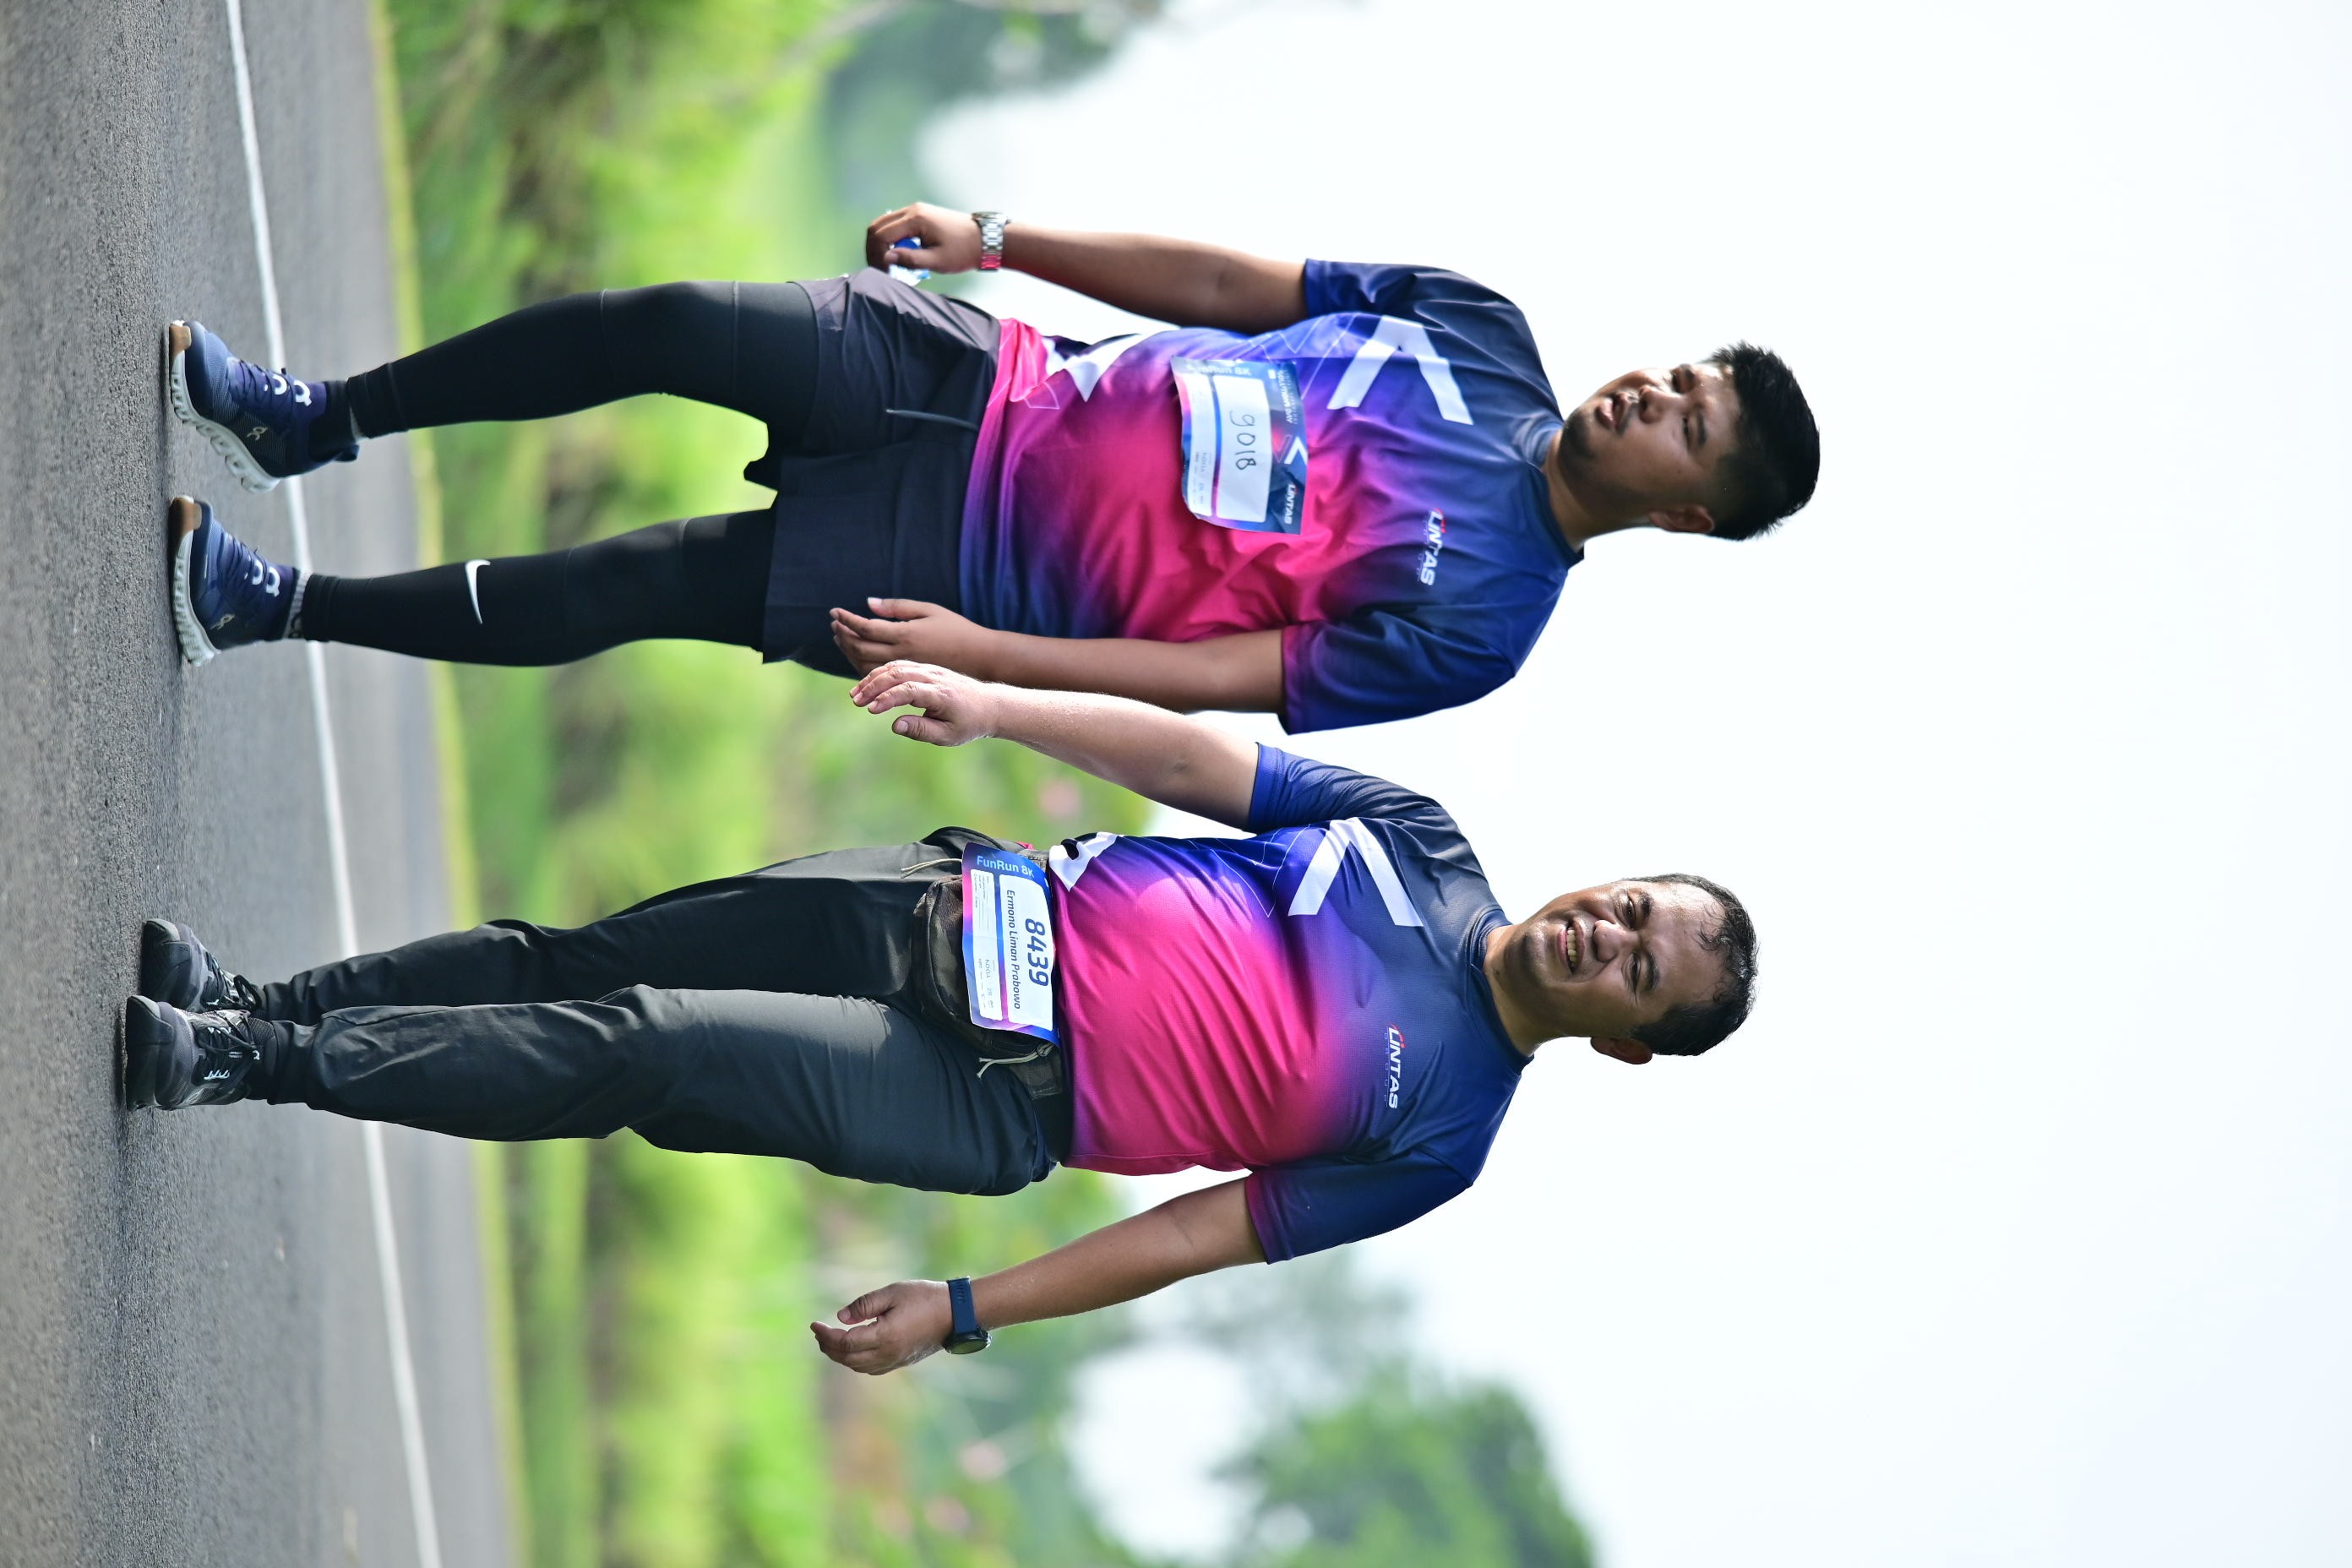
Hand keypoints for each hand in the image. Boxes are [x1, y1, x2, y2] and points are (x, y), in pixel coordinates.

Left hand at [810, 1280, 951, 1374]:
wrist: (956, 1314)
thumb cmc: (925, 1297)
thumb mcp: (893, 1292)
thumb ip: (865, 1304)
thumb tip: (841, 1317)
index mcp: (885, 1336)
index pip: (845, 1342)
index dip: (826, 1335)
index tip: (814, 1324)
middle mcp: (888, 1354)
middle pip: (847, 1358)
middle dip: (828, 1346)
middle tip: (818, 1331)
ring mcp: (895, 1361)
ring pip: (857, 1366)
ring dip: (839, 1356)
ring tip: (829, 1340)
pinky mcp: (900, 1362)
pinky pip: (870, 1369)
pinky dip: (854, 1361)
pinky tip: (851, 1349)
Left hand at [830, 597, 996, 678]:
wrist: (979, 659)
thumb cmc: (957, 629)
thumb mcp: (929, 610)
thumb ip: (897, 607)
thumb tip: (868, 604)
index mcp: (906, 635)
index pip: (865, 628)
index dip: (847, 619)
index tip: (834, 611)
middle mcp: (901, 654)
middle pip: (859, 647)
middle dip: (842, 635)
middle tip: (834, 623)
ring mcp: (903, 669)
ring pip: (863, 664)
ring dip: (848, 650)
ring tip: (840, 637)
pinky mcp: (906, 679)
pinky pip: (875, 674)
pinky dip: (859, 663)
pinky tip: (856, 653)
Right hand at [850, 660, 1000, 746]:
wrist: (989, 705)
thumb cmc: (968, 724)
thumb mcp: (948, 736)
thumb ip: (921, 730)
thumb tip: (894, 725)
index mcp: (941, 694)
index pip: (909, 690)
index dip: (887, 698)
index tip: (871, 710)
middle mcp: (935, 677)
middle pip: (899, 673)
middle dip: (873, 686)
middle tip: (855, 701)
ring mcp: (931, 670)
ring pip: (897, 666)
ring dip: (874, 678)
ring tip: (856, 694)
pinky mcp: (927, 668)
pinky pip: (902, 665)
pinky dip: (882, 673)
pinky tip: (869, 685)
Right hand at [864, 203, 983, 273]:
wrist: (985, 239)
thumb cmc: (963, 252)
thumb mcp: (937, 261)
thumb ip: (910, 260)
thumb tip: (886, 259)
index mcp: (916, 219)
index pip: (881, 235)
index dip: (876, 256)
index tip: (883, 273)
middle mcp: (912, 210)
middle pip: (877, 226)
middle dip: (874, 249)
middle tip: (880, 270)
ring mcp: (915, 210)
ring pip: (884, 224)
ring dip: (881, 244)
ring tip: (887, 265)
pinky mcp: (919, 215)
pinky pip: (895, 225)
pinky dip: (890, 239)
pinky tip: (897, 255)